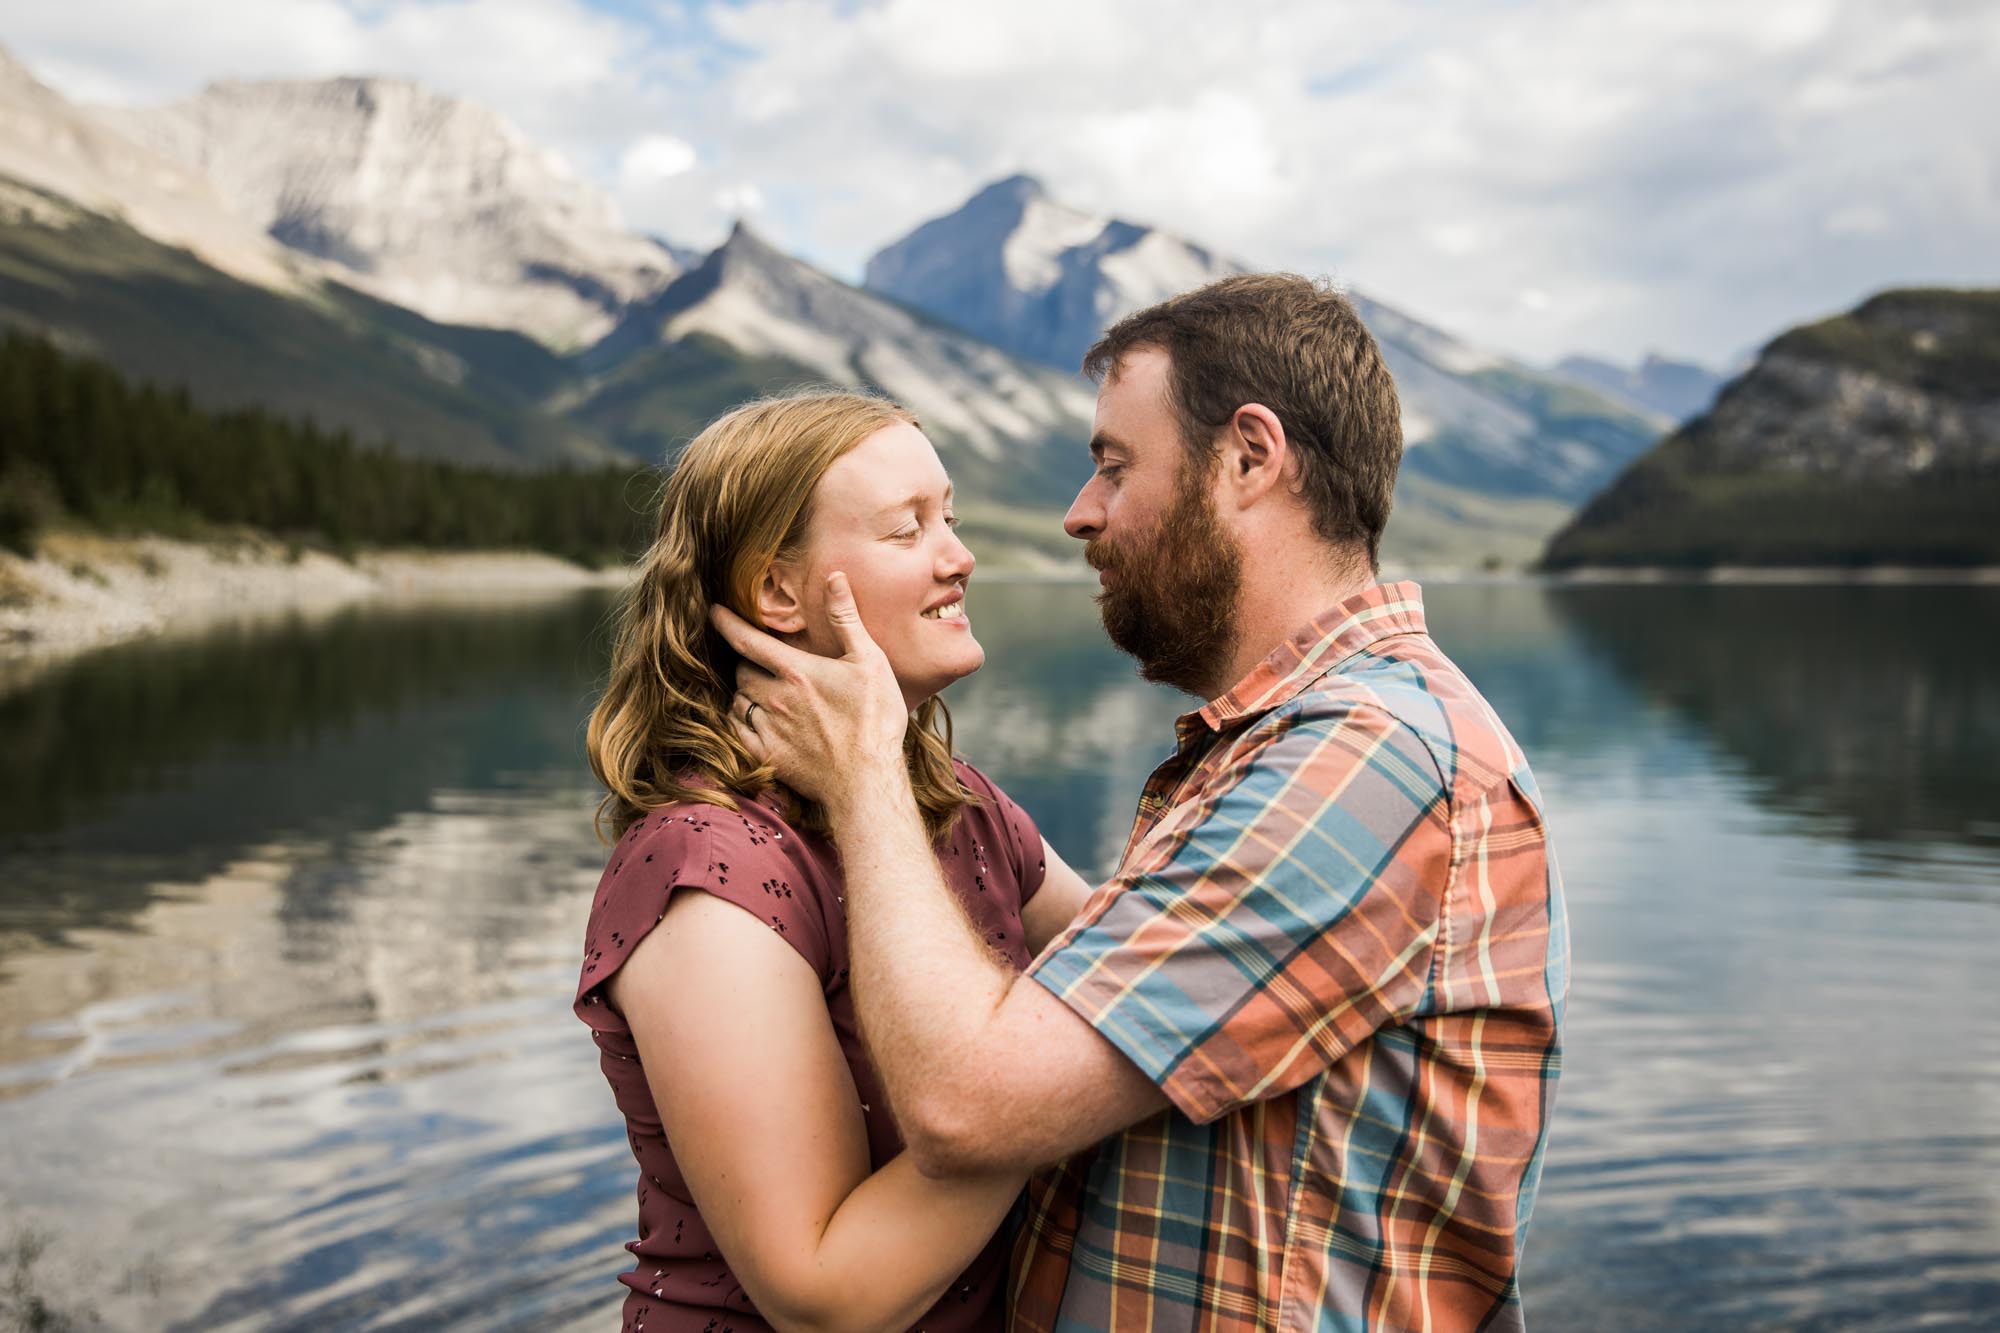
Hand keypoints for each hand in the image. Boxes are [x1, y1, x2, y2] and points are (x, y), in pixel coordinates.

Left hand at [710, 572, 910, 809]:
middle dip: (747, 664)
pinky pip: (735, 731)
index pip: (748, 640)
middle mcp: (775, 698)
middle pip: (741, 671)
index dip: (726, 623)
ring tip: (762, 693)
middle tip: (762, 665)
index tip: (713, 612)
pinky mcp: (766, 756)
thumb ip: (846, 618)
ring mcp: (768, 728)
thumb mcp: (870, 661)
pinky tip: (754, 720)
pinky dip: (738, 720)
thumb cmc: (875, 720)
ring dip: (744, 693)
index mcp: (797, 671)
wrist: (869, 780)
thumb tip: (835, 577)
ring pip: (737, 700)